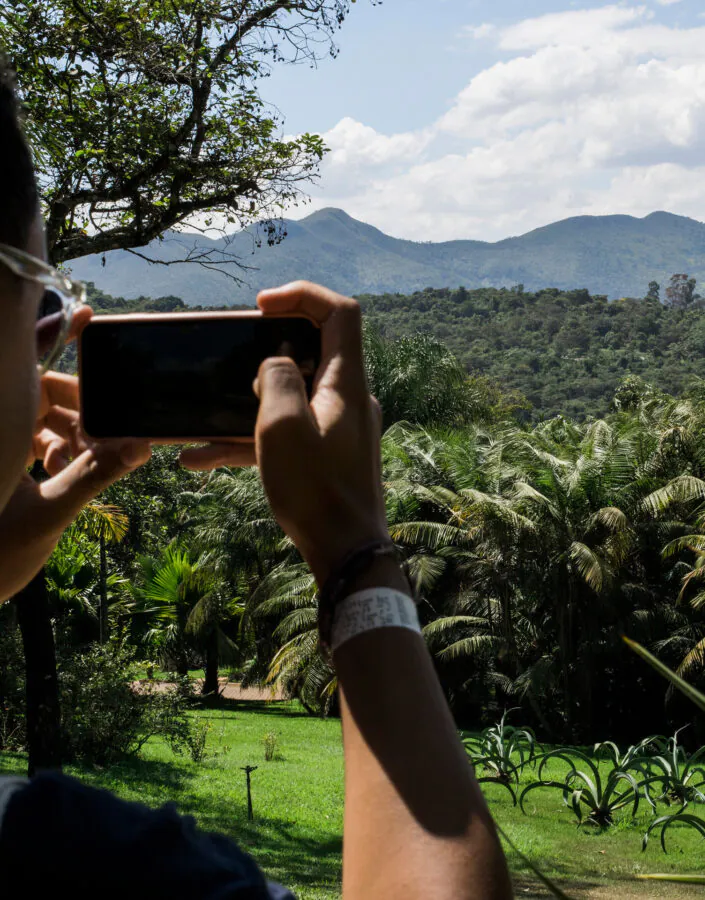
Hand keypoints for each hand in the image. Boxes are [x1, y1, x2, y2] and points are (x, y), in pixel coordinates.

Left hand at [0, 310, 151, 602]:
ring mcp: (2, 452)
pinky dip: (63, 454)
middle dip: (81, 406)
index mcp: (1, 426)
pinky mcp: (6, 473)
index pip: (28, 368)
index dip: (55, 338)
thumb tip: (140, 447)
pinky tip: (74, 472)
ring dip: (77, 437)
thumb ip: (94, 476)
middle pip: (44, 395)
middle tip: (112, 428)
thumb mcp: (47, 512)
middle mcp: (2, 430)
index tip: (88, 318)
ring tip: (97, 458)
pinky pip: (40, 447)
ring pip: (46, 424)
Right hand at [181, 282, 387, 583]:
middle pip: (311, 350)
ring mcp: (338, 427)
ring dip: (245, 405)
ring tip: (197, 424)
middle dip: (264, 351)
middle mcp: (348, 398)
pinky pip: (286, 433)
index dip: (301, 295)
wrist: (345, 552)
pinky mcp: (327, 454)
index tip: (260, 307)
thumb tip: (275, 365)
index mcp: (346, 382)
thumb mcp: (283, 427)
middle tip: (230, 362)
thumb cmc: (316, 490)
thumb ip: (277, 379)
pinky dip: (250, 439)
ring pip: (290, 397)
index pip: (340, 313)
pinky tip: (200, 458)